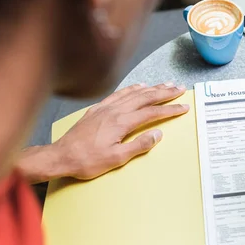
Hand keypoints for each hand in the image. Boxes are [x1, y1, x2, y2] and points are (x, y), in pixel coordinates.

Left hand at [53, 82, 188, 179]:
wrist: (60, 156)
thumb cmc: (87, 160)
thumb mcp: (116, 159)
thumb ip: (139, 145)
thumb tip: (157, 134)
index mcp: (121, 122)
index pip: (152, 113)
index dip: (170, 110)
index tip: (183, 107)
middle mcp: (115, 110)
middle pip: (145, 97)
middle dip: (165, 93)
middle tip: (180, 89)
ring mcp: (105, 107)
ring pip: (133, 93)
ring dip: (151, 88)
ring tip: (165, 84)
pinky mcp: (97, 109)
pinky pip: (118, 94)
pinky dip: (132, 89)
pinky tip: (138, 86)